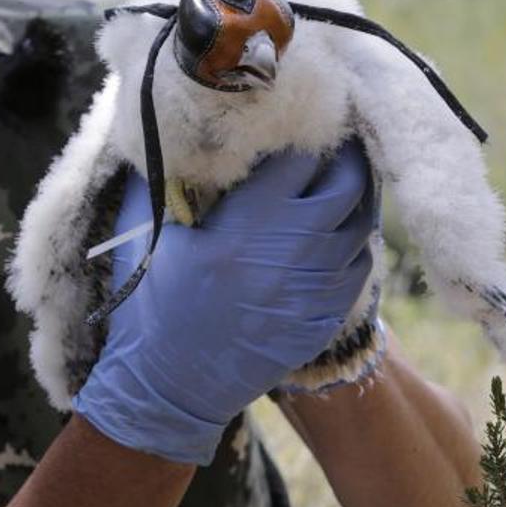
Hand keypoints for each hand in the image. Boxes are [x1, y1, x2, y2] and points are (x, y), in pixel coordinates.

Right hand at [72, 139, 377, 464]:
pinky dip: (351, 245)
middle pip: (350, 184)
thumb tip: (161, 133)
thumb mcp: (143, 234)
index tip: (298, 119)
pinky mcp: (322, 319)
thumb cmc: (150, 306)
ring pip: (362, 227)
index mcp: (251, 221)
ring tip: (335, 186)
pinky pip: (357, 269)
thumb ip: (157, 178)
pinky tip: (331, 237)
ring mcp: (315, 288)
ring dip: (352, 201)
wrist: (169, 388)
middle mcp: (295, 250)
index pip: (303, 154)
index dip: (305, 129)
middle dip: (344, 159)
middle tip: (330, 146)